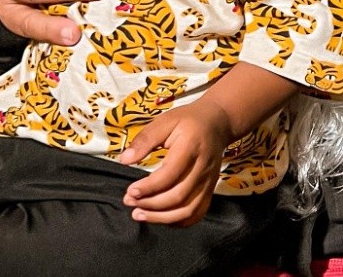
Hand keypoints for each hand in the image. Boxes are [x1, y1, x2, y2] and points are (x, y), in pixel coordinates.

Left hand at [119, 98, 230, 225]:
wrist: (218, 122)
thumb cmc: (188, 120)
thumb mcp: (165, 121)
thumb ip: (145, 139)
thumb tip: (124, 160)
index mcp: (191, 147)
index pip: (170, 175)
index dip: (148, 187)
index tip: (130, 190)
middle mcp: (202, 168)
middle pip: (178, 196)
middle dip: (151, 204)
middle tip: (130, 201)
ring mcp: (208, 182)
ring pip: (188, 210)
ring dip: (162, 218)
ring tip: (139, 214)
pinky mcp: (210, 190)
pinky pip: (197, 213)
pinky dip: (178, 221)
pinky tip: (160, 218)